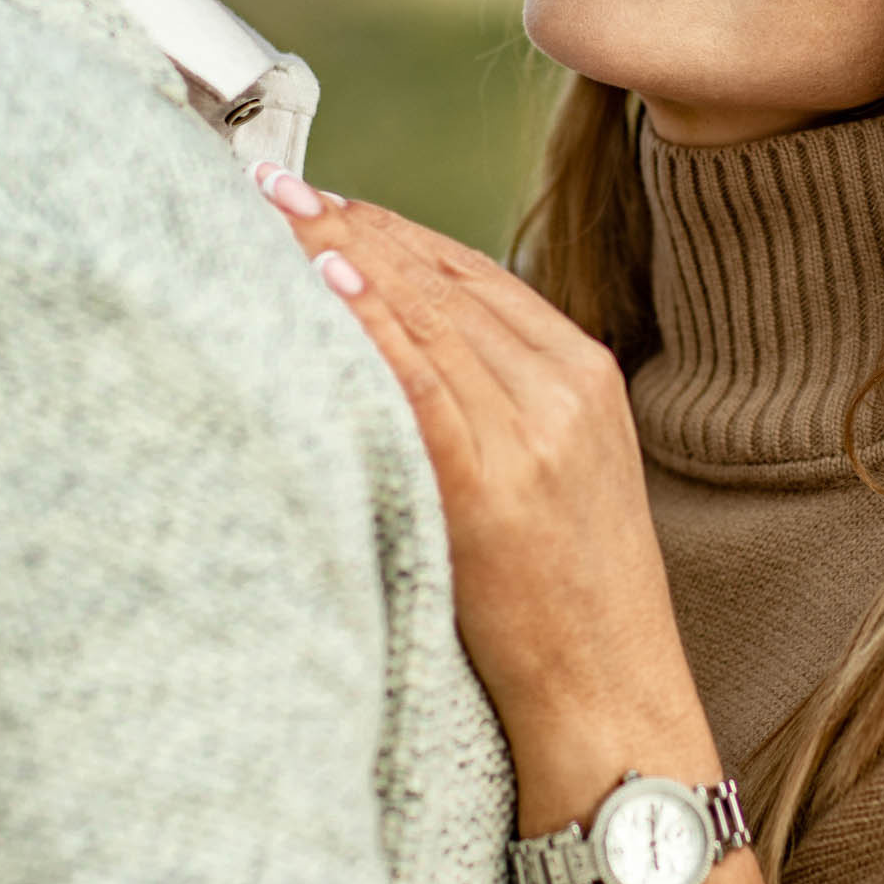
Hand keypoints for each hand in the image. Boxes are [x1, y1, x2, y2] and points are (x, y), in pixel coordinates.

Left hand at [255, 172, 702, 781]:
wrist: (613, 700)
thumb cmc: (569, 606)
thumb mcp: (558, 476)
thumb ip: (502, 406)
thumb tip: (404, 353)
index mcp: (583, 376)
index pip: (472, 273)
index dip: (390, 226)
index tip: (322, 195)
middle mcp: (564, 388)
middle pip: (442, 277)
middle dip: (351, 221)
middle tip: (271, 182)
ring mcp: (535, 433)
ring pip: (425, 312)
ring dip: (340, 251)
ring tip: (273, 210)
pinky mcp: (495, 484)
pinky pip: (419, 380)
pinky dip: (369, 321)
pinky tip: (322, 279)